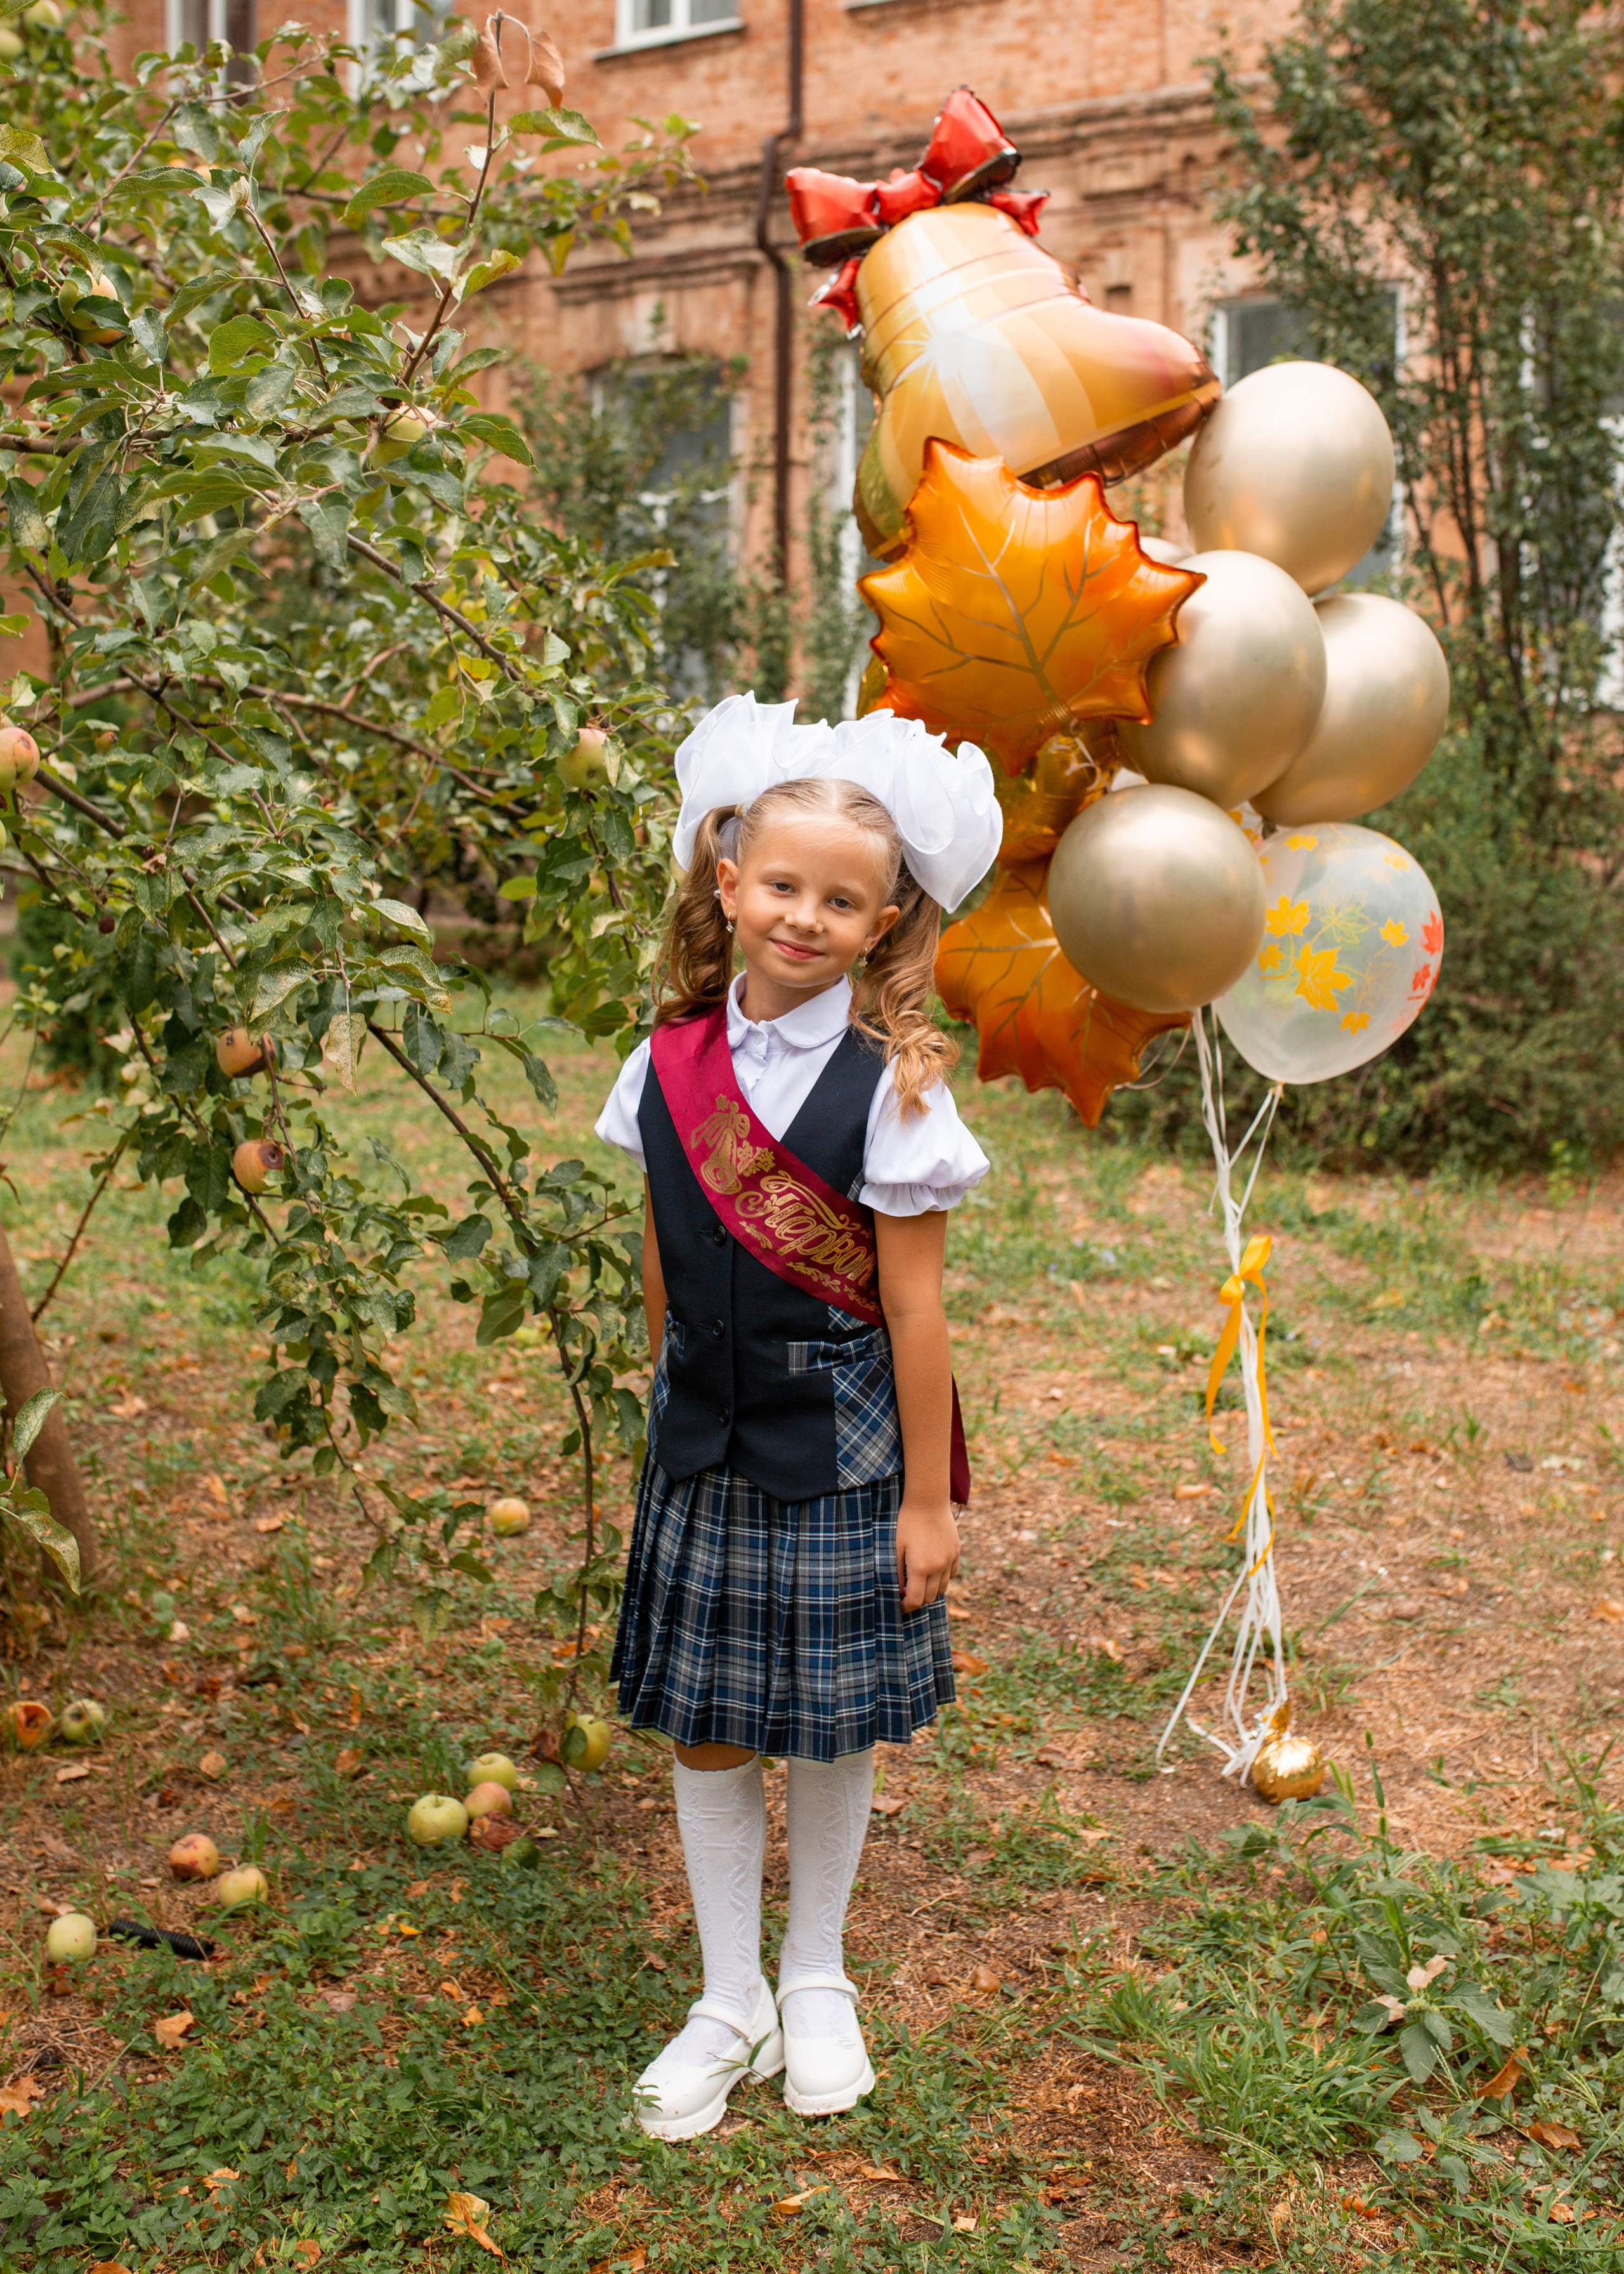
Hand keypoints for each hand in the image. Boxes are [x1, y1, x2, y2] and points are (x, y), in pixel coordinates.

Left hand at [896, 1497, 960, 1611]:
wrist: (928, 1501)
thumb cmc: (907, 1523)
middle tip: (907, 1592)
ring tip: (919, 1581)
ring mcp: (950, 1560)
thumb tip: (898, 1591)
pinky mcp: (956, 1552)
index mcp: (920, 1568)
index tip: (900, 1603)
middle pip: (930, 1597)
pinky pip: (951, 1574)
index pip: (916, 1600)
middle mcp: (938, 1567)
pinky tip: (932, 1570)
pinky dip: (942, 1578)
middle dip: (918, 1599)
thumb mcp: (896, 1547)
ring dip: (930, 1590)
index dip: (906, 1606)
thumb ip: (897, 1572)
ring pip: (942, 1588)